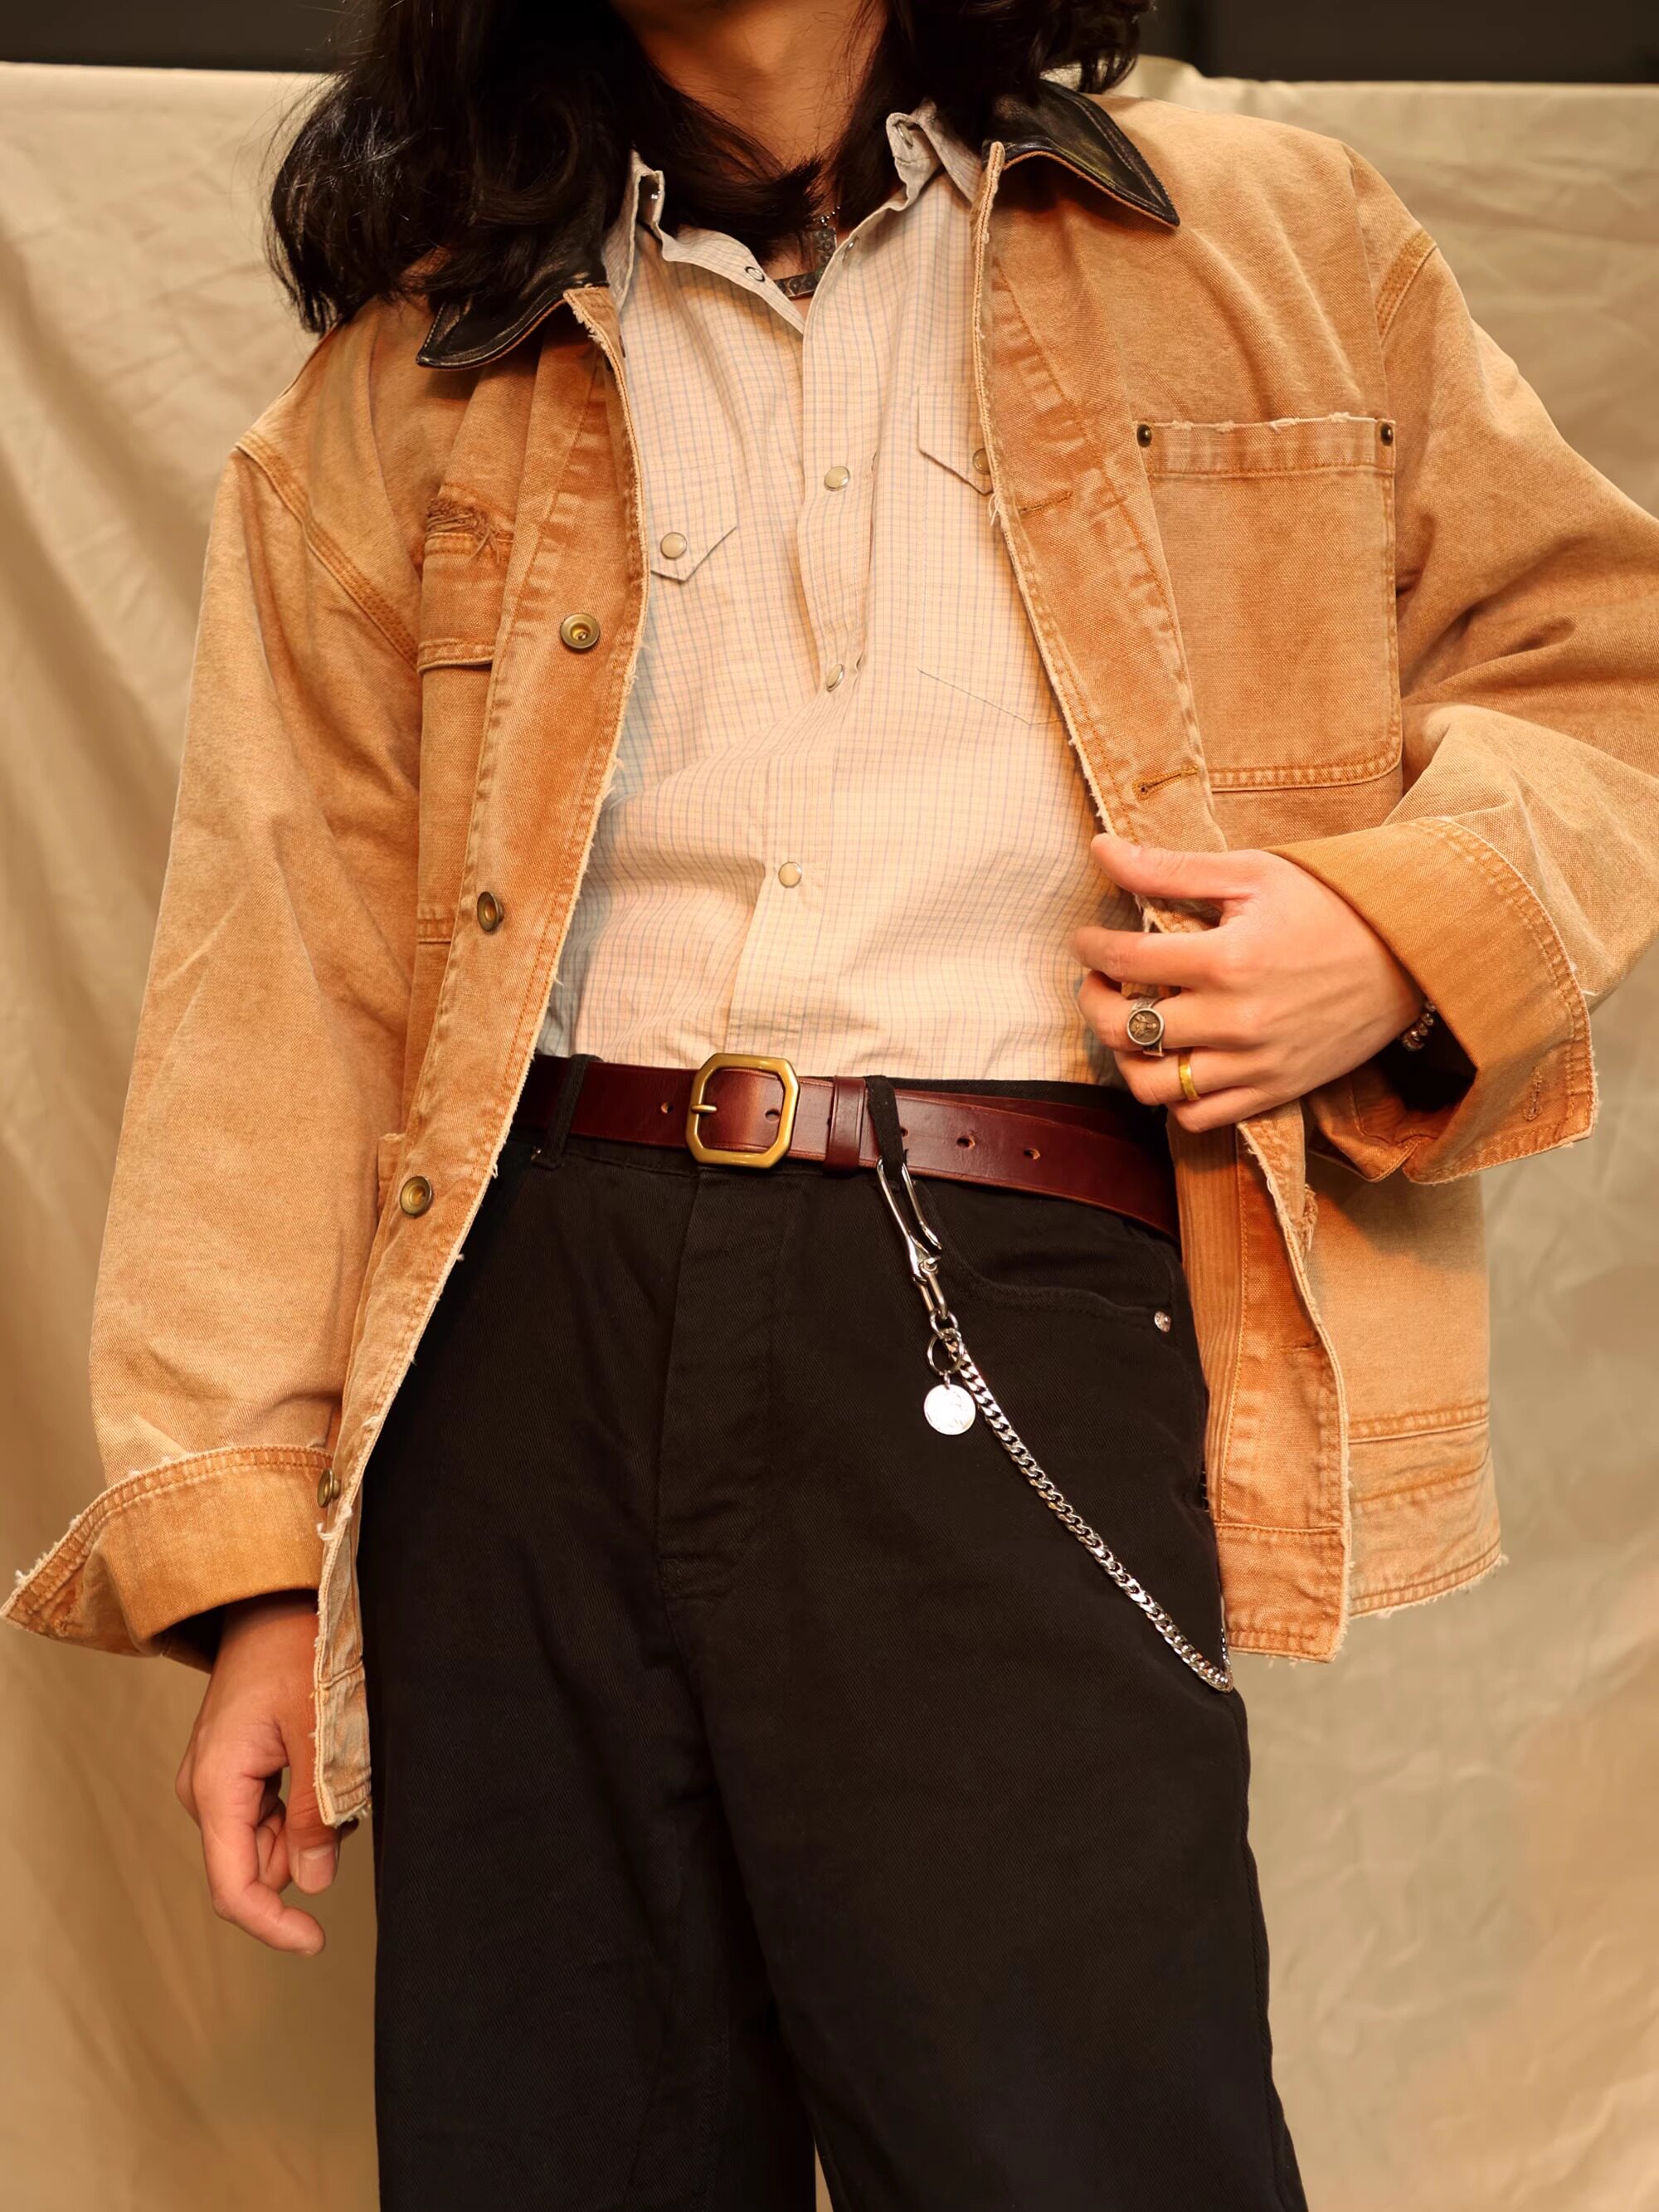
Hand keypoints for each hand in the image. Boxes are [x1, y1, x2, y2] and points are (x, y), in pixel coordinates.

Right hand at [174, 1589, 349, 1953]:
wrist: (272, 1597)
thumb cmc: (296, 1650)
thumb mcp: (317, 1733)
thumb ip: (313, 1812)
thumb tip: (313, 1883)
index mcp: (215, 1788)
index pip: (234, 1887)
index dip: (273, 1925)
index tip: (316, 1941)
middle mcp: (204, 1791)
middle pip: (253, 1865)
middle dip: (306, 1853)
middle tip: (348, 1796)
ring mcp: (217, 1778)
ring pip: (266, 1839)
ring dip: (308, 1825)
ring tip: (337, 1764)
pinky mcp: (234, 1766)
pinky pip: (269, 1810)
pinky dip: (303, 1804)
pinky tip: (325, 1760)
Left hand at [1071, 833, 1425, 1133]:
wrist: (1409, 956)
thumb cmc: (1330, 904)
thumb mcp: (1252, 874)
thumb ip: (1170, 870)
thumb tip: (1101, 850)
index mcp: (1226, 959)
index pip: (1125, 962)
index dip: (1091, 948)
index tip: (1087, 939)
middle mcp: (1235, 1021)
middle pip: (1125, 1031)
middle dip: (1095, 1002)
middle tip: (1101, 982)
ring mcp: (1255, 1064)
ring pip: (1153, 1085)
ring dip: (1126, 1058)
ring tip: (1132, 1026)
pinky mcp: (1274, 1092)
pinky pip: (1199, 1117)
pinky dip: (1172, 1096)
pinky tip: (1174, 1061)